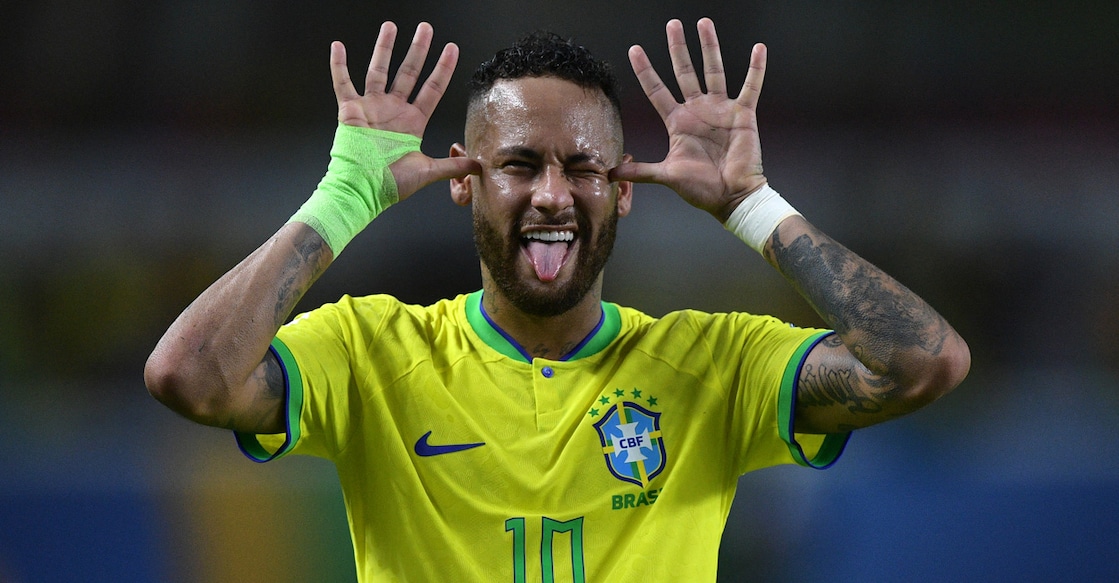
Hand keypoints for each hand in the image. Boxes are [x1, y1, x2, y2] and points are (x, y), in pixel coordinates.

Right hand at [331, 22, 478, 198]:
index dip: (443, 68)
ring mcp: (372, 107)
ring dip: (384, 48)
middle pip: (409, 72)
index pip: (432, 88)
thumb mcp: (428, 171)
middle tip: (426, 28)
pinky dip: (339, 65)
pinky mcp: (351, 111)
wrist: (363, 190)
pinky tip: (338, 46)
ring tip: (391, 26)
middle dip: (418, 49)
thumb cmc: (391, 183)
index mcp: (412, 122)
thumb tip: (479, 166)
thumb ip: (454, 166)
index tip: (452, 49)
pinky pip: (343, 83)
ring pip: (379, 70)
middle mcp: (393, 110)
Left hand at [610, 18, 767, 222]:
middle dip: (678, 48)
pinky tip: (759, 48)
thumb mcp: (667, 176)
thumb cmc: (701, 189)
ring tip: (704, 23)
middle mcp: (698, 111)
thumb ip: (640, 172)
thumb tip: (610, 174)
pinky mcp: (743, 114)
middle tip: (672, 24)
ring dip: (710, 47)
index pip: (657, 90)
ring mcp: (721, 110)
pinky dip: (756, 69)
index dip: (645, 70)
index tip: (634, 49)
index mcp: (678, 122)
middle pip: (684, 72)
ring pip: (714, 71)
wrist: (732, 197)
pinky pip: (750, 87)